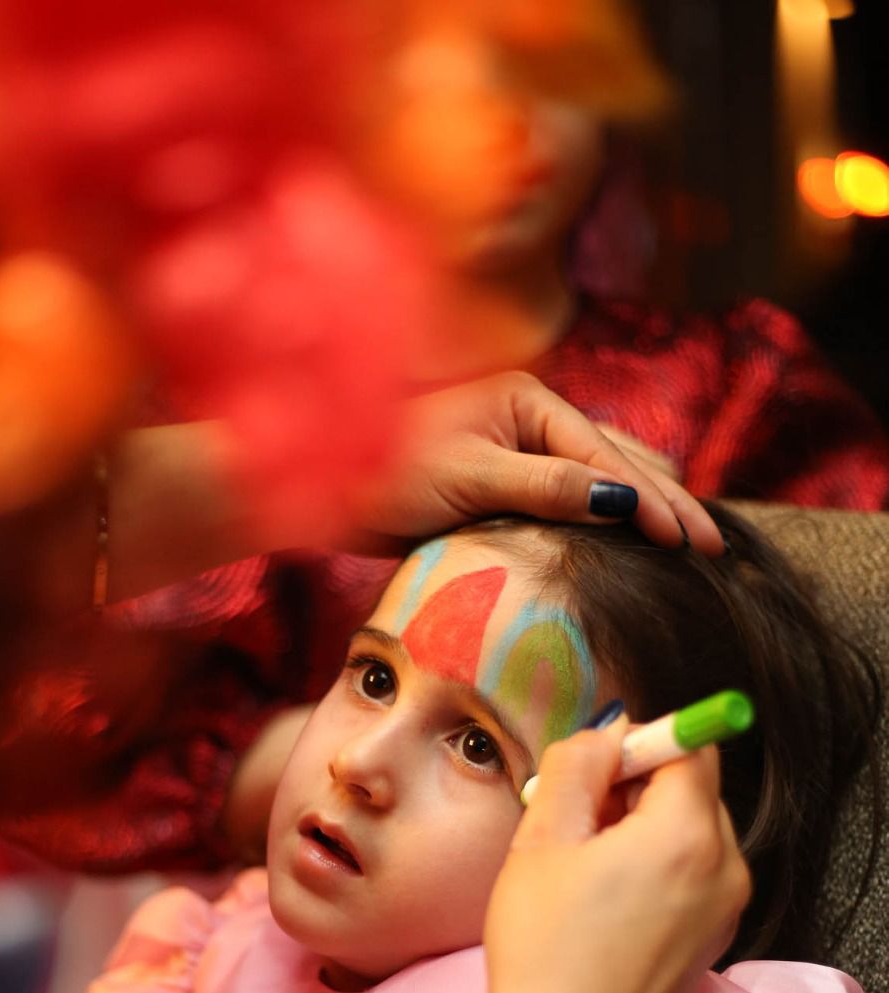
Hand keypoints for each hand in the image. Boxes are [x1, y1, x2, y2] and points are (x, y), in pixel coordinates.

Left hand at [362, 371, 722, 554]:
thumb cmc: (386, 472)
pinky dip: (606, 514)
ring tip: (689, 539)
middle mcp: (531, 419)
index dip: (653, 503)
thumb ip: (546, 489)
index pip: (607, 458)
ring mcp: (519, 450)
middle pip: (617, 462)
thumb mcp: (470, 479)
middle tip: (712, 548)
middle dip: (667, 503)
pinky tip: (628, 535)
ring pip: (601, 475)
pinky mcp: (503, 483)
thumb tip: (619, 500)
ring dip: (644, 506)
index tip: (689, 541)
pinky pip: (571, 496)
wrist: (320, 483)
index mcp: (528, 402)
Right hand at [483, 721, 749, 992]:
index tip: (591, 770)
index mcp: (687, 834)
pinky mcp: (714, 941)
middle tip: (576, 819)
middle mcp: (726, 867)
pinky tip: (607, 903)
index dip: (638, 744)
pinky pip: (695, 876)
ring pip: (694, 833)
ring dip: (645, 828)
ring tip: (586, 868)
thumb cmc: (545, 950)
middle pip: (695, 790)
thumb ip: (578, 768)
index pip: (689, 747)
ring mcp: (727, 910)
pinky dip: (658, 869)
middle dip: (639, 787)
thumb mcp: (542, 841)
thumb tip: (608, 735)